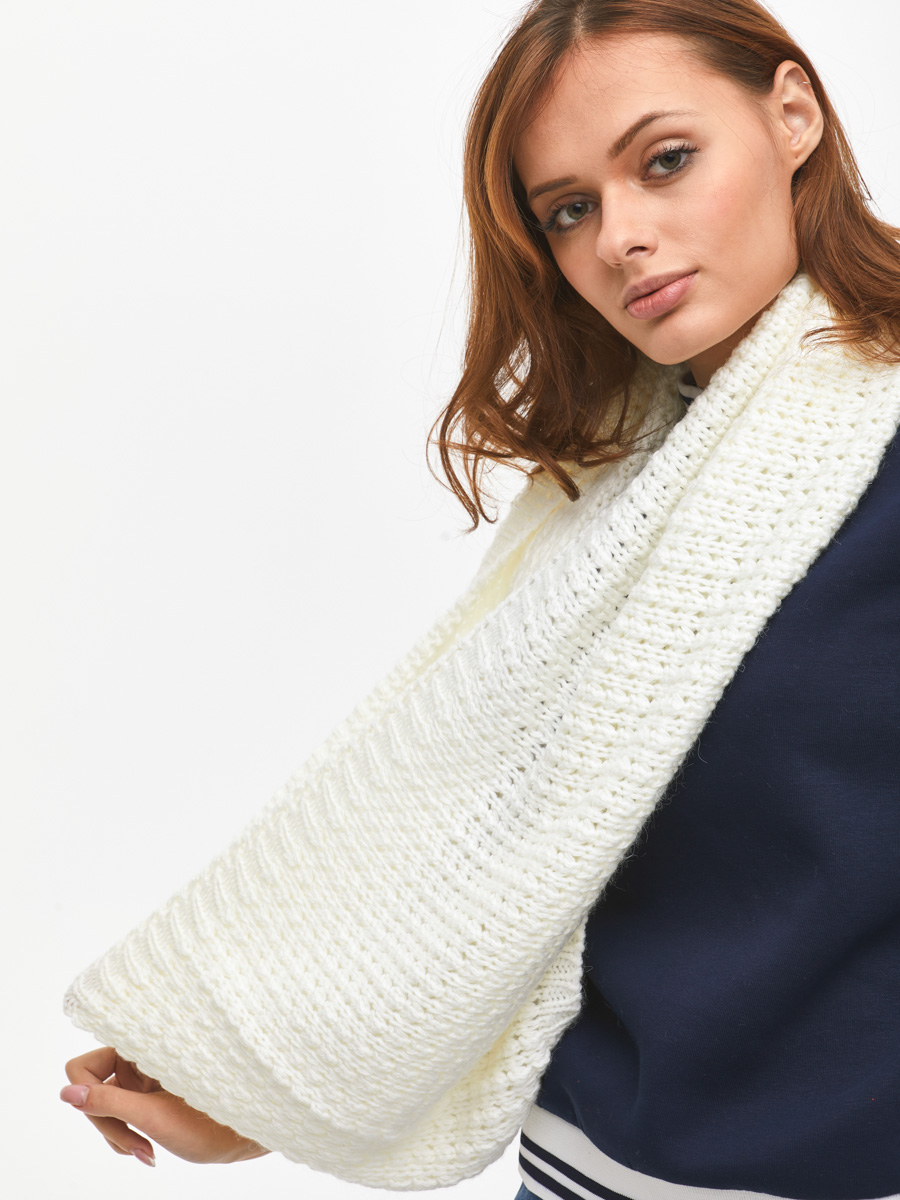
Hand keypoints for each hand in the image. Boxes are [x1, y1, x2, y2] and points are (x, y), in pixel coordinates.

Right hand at [61, 1046, 270, 1166]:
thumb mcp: (153, 1115)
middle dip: (109, 1124)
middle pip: (91, 1091)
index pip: (82, 1067)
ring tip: (147, 1152)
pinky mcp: (146, 1094)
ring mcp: (141, 1077)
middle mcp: (138, 1056)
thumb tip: (65, 1093)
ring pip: (101, 1107)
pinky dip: (126, 1136)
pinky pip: (117, 1116)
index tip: (117, 1120)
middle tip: (137, 1148)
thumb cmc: (208, 1121)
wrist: (243, 1132)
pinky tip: (147, 1150)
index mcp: (142, 1046)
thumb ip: (108, 1103)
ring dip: (118, 1134)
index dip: (92, 1098)